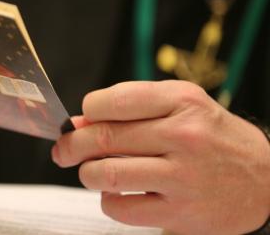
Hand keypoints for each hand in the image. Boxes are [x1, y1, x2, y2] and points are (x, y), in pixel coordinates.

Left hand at [52, 80, 269, 234]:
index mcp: (181, 101)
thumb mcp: (180, 106)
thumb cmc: (211, 137)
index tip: (83, 120)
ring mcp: (183, 177)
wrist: (264, 179)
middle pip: (103, 138)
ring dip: (87, 174)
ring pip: (106, 174)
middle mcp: (183, 136)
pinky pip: (122, 208)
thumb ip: (130, 107)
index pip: (111, 101)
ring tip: (92, 172)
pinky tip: (117, 194)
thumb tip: (79, 122)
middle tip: (64, 150)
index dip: (87, 112)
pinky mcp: (181, 213)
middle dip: (71, 145)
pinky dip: (108, 201)